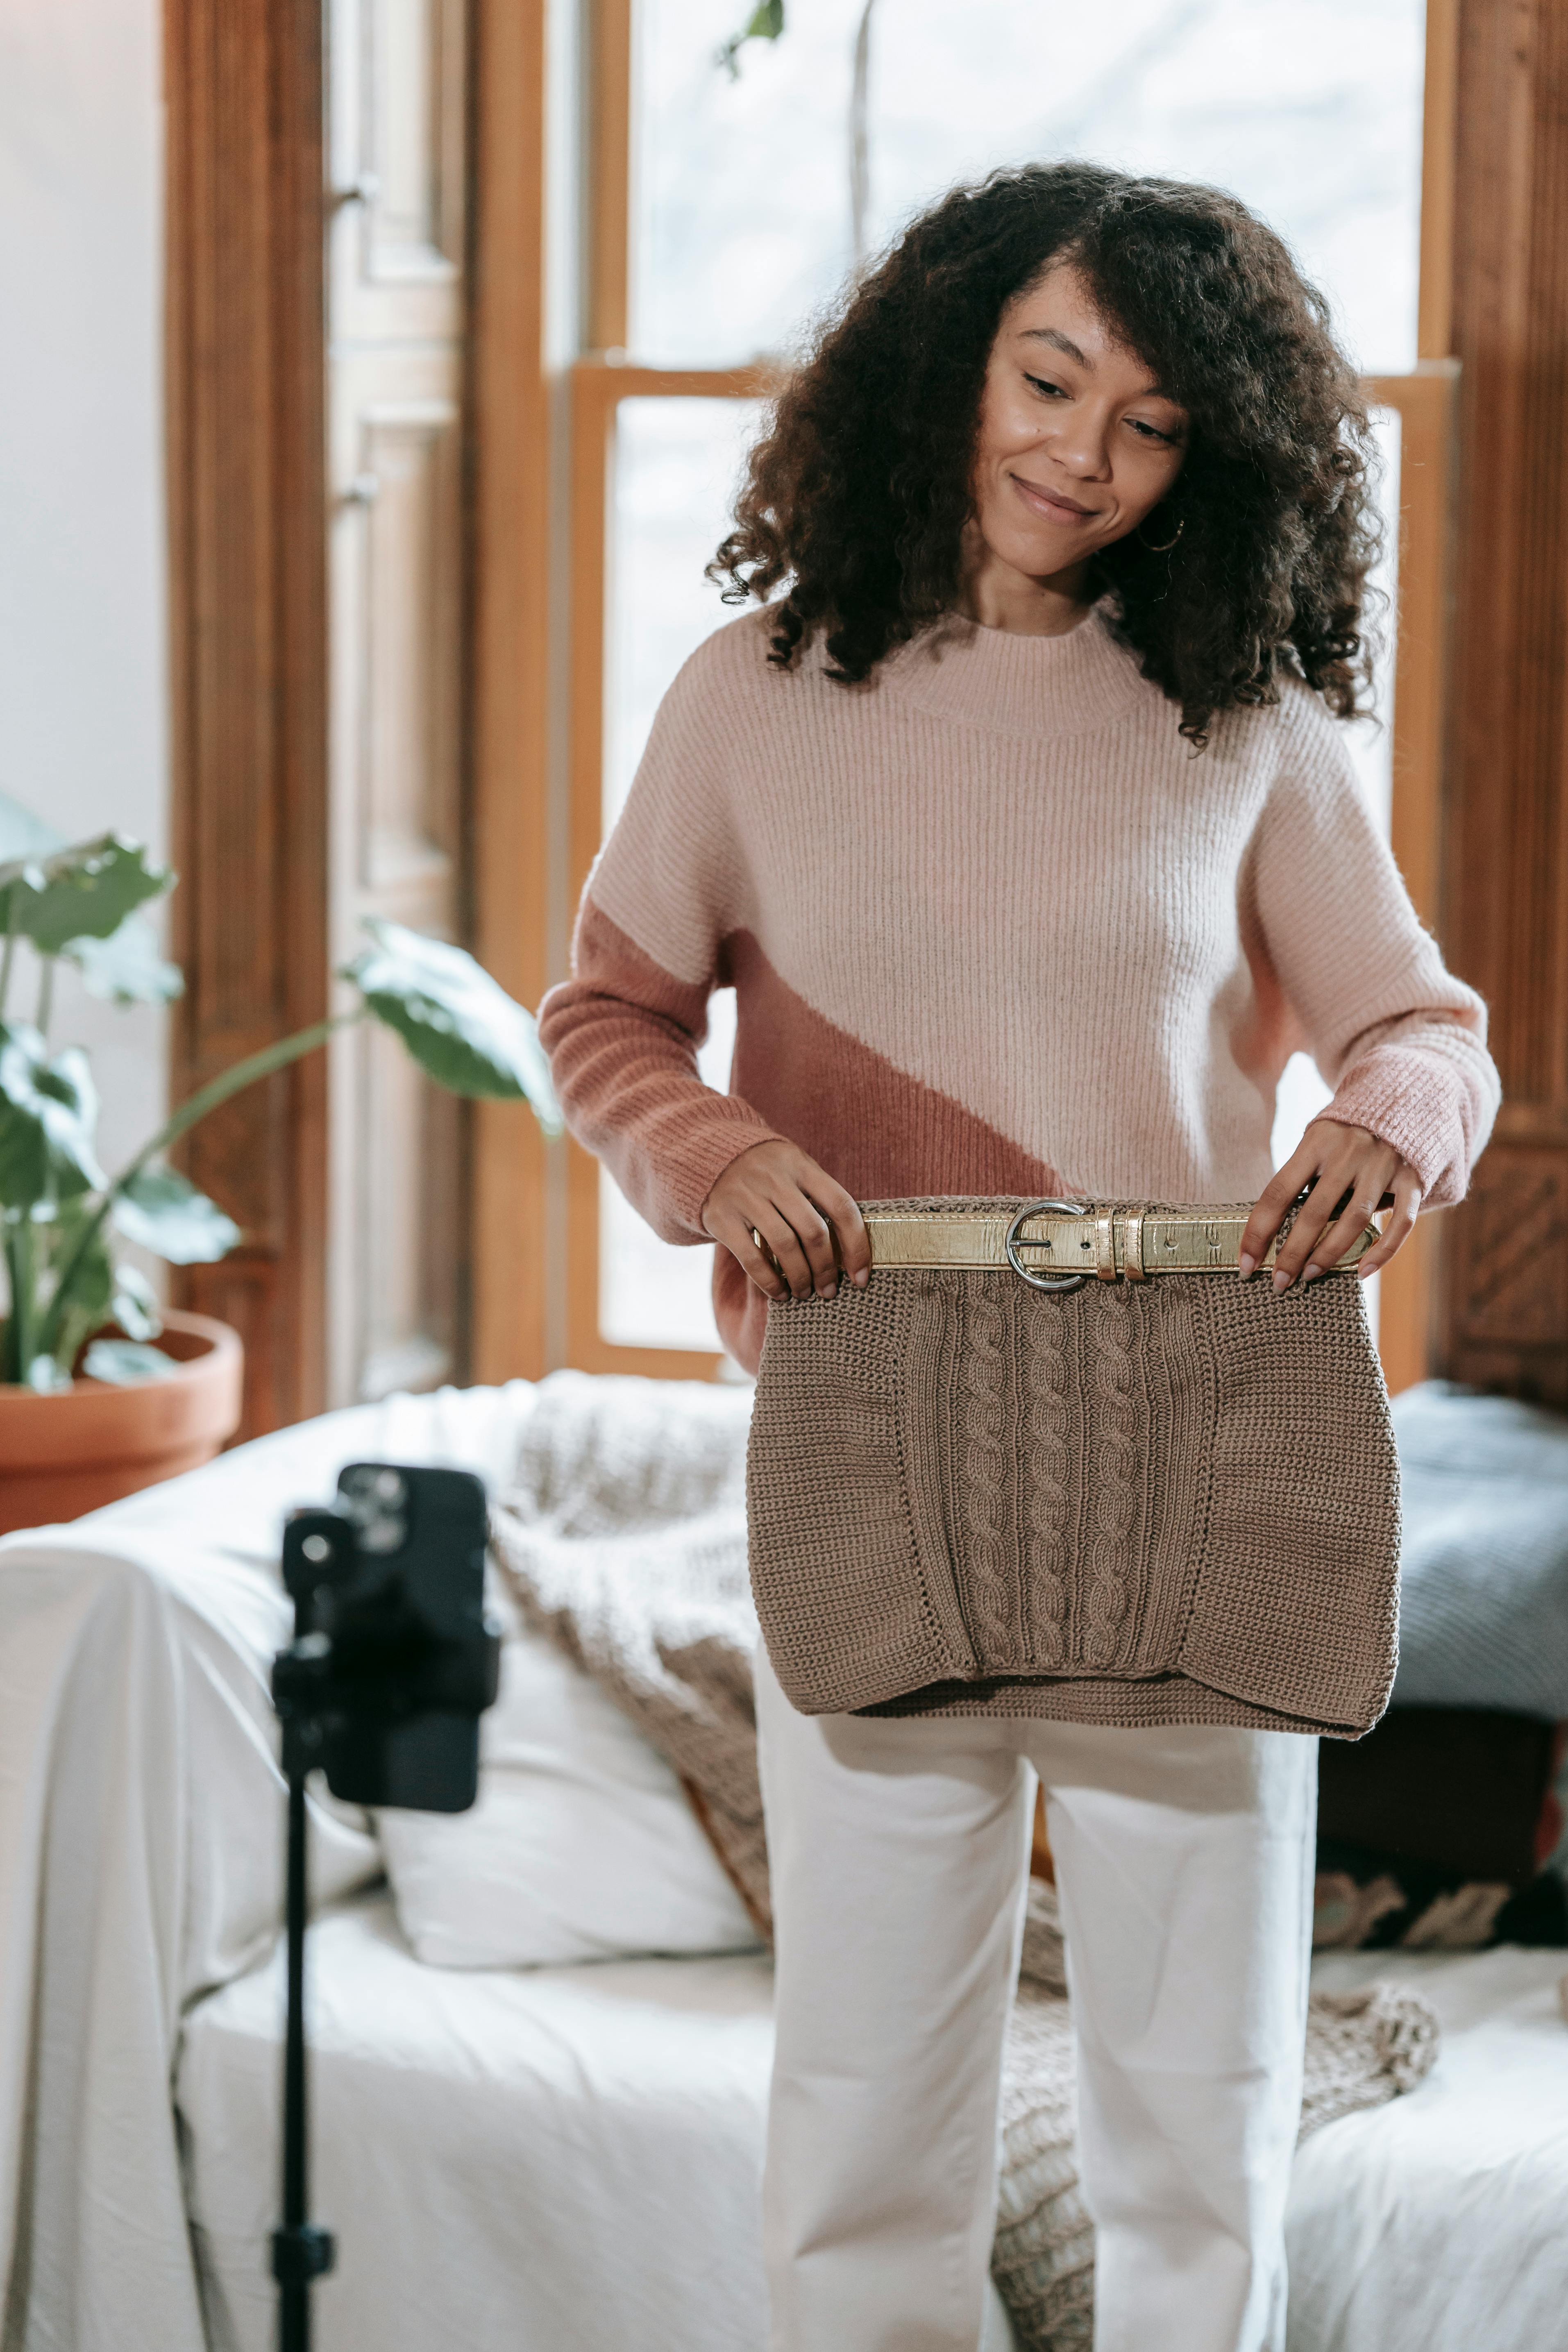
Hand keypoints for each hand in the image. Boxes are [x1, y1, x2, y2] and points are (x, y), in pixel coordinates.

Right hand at [701, 1139, 870, 1301]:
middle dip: (826, 1269)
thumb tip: (851, 1252)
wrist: (707, 1156)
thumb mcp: (794, 1169)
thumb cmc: (766, 1172)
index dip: (856, 1246)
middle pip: (814, 1231)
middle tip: (829, 1291)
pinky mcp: (722, 1218)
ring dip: (801, 1277)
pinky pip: (752, 1258)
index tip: (860, 1276)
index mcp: (800, 1165)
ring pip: (785, 1246)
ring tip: (805, 1292)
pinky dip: (770, 1282)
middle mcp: (774, 1178)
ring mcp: (746, 1197)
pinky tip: (780, 1294)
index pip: (841, 1206)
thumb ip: (819, 1197)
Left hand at [1239, 1118, 1420, 1292]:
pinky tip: (1362, 1272)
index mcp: (1315, 1143)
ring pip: (1354, 1219)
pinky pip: (1401, 1222)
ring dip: (1330, 1253)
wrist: (1402, 1098)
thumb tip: (1275, 1229)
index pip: (1278, 1192)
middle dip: (1293, 1252)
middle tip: (1279, 1282)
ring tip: (1310, 1276)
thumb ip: (1302, 1177)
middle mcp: (1349, 1153)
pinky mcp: (1412, 1178)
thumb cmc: (1345, 1132)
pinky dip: (1383, 1251)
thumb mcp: (1317, 1141)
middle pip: (1315, 1211)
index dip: (1258, 1231)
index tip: (1245, 1263)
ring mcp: (1382, 1165)